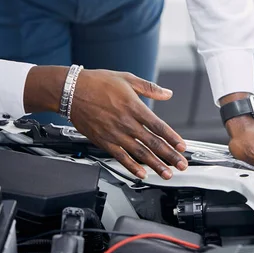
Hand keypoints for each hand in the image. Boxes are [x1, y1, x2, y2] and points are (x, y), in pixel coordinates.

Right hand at [25, 67, 186, 179]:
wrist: (71, 90)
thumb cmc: (97, 83)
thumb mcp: (127, 78)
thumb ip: (149, 87)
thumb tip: (167, 93)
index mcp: (134, 107)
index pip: (159, 126)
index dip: (172, 138)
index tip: (182, 147)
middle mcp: (126, 122)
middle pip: (152, 143)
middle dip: (169, 156)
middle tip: (181, 165)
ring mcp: (115, 134)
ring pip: (139, 153)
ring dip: (155, 165)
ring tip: (167, 173)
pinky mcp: (103, 141)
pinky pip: (121, 157)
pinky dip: (132, 167)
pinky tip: (142, 174)